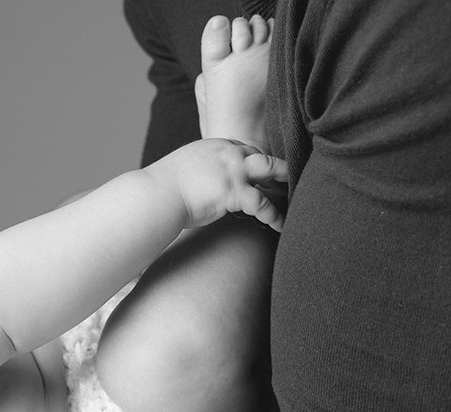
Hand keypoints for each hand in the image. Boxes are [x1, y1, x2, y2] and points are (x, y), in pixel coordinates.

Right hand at [145, 138, 287, 230]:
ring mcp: (233, 171)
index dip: (256, 161)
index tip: (264, 172)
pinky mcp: (234, 193)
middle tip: (289, 177)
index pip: (245, 149)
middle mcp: (228, 153)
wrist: (155, 196)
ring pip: (271, 171)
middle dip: (277, 167)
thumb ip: (200, 167)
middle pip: (262, 155)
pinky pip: (263, 204)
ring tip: (295, 195)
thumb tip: (201, 179)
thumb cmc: (162, 188)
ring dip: (285, 183)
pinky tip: (281, 225)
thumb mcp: (183, 166)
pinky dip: (275, 216)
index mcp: (215, 146)